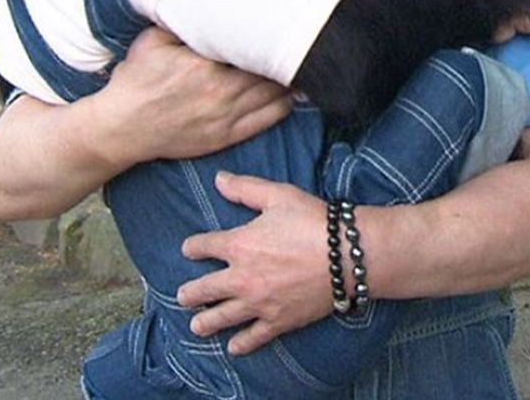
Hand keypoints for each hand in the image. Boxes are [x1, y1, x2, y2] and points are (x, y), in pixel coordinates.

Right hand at [92, 28, 292, 167]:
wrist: (121, 127)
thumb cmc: (135, 81)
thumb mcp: (152, 40)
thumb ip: (183, 23)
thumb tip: (208, 1)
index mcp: (204, 66)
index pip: (253, 47)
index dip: (273, 35)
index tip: (284, 22)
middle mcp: (220, 93)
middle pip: (270, 72)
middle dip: (287, 56)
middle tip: (303, 40)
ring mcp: (226, 118)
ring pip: (275, 96)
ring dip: (291, 80)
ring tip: (304, 64)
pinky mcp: (226, 137)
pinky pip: (268, 120)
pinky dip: (285, 106)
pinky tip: (293, 94)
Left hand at [176, 172, 331, 354]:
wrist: (347, 256)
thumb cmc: (313, 221)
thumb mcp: (278, 195)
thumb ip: (245, 188)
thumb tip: (218, 180)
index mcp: (239, 245)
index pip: (203, 247)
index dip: (193, 247)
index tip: (189, 250)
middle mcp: (241, 278)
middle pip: (204, 289)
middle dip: (190, 293)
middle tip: (183, 296)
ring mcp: (259, 303)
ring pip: (222, 318)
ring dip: (205, 323)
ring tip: (196, 327)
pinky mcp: (278, 321)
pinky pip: (254, 337)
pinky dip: (241, 344)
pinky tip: (233, 348)